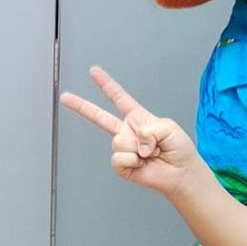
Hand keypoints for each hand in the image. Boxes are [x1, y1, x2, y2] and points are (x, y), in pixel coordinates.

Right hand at [59, 65, 199, 196]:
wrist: (181, 173)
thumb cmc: (178, 149)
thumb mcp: (168, 128)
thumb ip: (150, 129)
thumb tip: (135, 143)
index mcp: (137, 118)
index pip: (119, 98)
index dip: (105, 84)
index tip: (93, 72)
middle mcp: (127, 131)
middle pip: (99, 117)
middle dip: (81, 106)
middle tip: (65, 97)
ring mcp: (123, 148)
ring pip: (118, 141)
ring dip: (137, 148)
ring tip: (149, 153)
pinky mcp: (122, 166)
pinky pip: (119, 158)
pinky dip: (133, 161)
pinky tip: (142, 163)